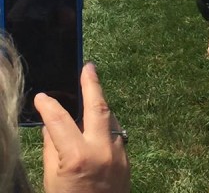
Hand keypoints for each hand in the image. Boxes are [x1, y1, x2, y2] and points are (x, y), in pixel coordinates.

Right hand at [34, 63, 129, 192]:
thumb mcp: (52, 180)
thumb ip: (53, 149)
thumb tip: (52, 124)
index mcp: (77, 156)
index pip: (59, 120)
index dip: (48, 106)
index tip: (42, 97)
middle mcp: (101, 150)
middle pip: (98, 106)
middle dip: (92, 84)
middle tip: (88, 66)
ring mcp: (118, 153)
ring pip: (110, 118)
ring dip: (99, 104)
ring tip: (90, 91)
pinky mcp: (127, 158)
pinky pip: (116, 133)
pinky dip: (106, 125)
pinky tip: (98, 123)